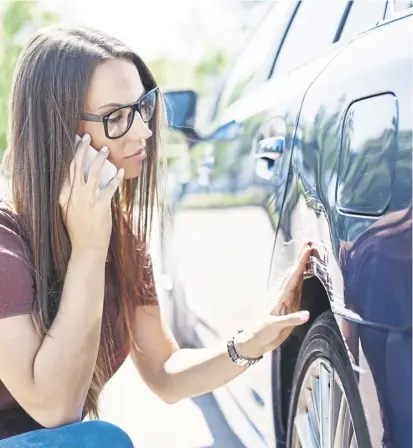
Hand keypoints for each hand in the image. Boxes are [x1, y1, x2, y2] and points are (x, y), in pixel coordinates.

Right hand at [59, 134, 123, 254]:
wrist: (86, 248)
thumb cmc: (78, 231)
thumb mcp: (67, 212)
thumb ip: (69, 196)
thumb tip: (75, 182)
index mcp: (64, 197)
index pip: (66, 171)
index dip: (71, 155)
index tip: (75, 143)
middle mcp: (74, 196)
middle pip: (77, 167)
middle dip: (82, 150)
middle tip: (86, 137)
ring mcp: (88, 200)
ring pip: (94, 173)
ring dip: (100, 159)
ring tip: (105, 149)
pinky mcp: (101, 206)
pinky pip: (109, 188)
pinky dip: (115, 178)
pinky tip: (120, 171)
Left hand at [236, 243, 311, 357]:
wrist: (257, 340)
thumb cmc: (263, 332)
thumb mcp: (275, 326)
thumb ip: (290, 320)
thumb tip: (306, 314)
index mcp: (281, 297)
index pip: (294, 276)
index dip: (301, 263)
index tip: (307, 250)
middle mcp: (285, 295)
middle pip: (295, 272)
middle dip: (302, 258)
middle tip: (309, 243)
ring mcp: (287, 299)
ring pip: (297, 278)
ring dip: (303, 266)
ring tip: (309, 253)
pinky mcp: (290, 306)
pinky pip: (298, 289)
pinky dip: (303, 279)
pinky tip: (307, 273)